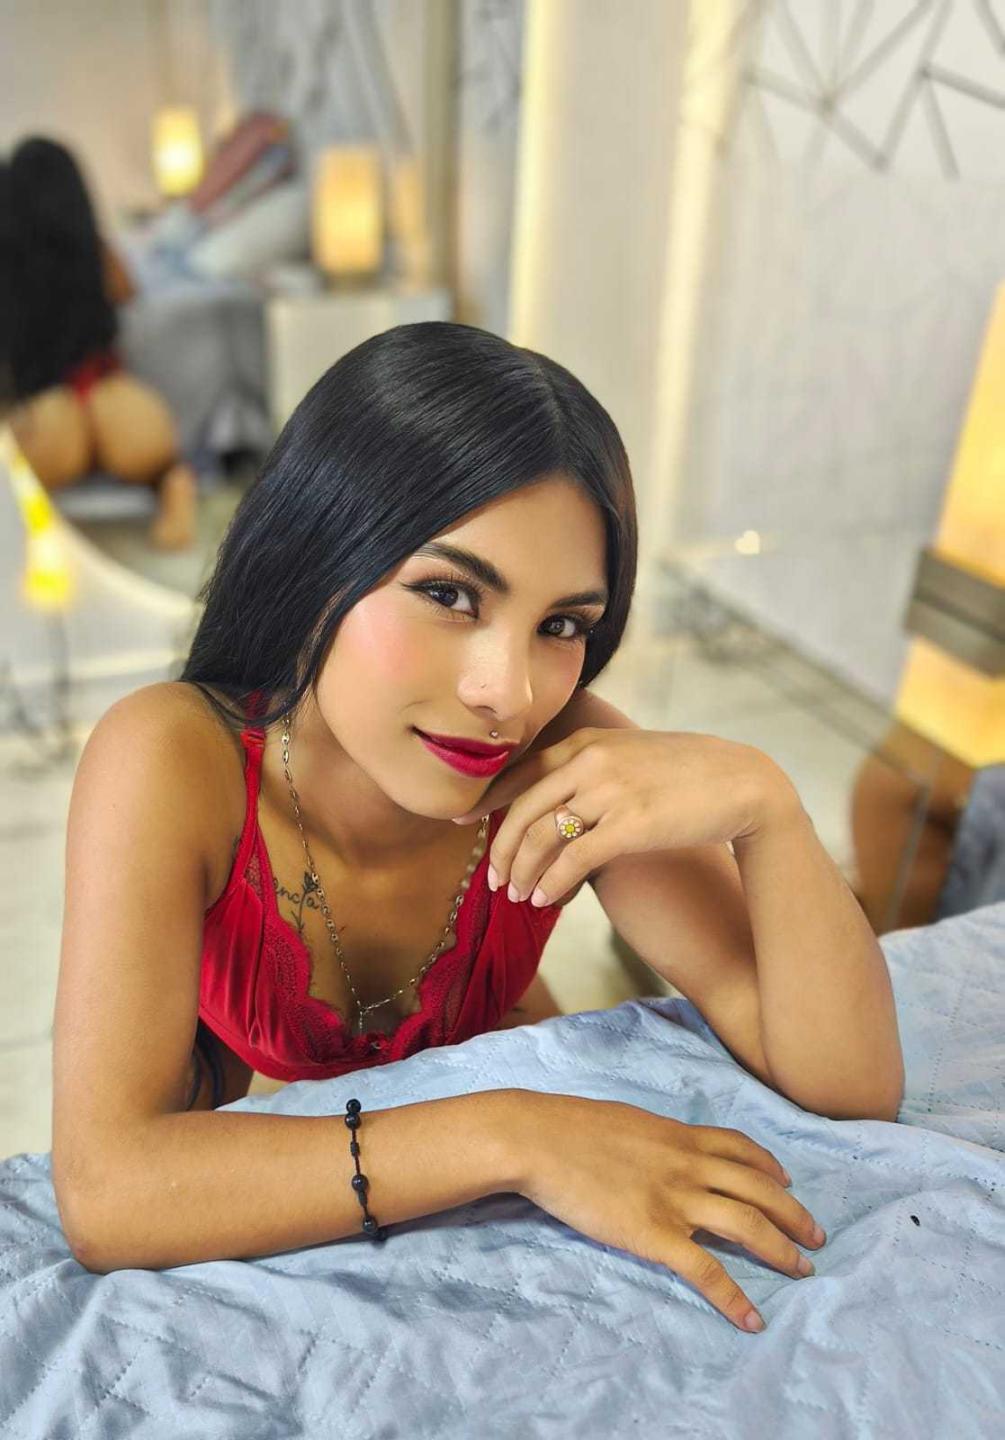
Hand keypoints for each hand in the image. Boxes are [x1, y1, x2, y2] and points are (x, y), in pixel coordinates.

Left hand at [452, 727, 792, 907]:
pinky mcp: (630, 825)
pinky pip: (573, 859)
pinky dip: (551, 883)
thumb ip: (594, 767)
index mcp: (588, 743)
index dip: (487, 801)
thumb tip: (561, 799)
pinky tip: (543, 900)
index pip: (521, 773)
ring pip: (542, 837)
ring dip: (522, 871)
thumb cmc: (690, 774)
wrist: (743, 783)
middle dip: (501, 849)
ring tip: (516, 895)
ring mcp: (610, 792)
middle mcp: (591, 762)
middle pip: (523, 810)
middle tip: (493, 879)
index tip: (462, 821)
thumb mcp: (633, 755)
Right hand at [516, 1091, 824, 1332]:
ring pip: (747, 1224)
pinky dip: (733, 1296)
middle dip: (793, 1214)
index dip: (770, 1166)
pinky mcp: (654, 1234)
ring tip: (803, 1269)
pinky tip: (751, 1316)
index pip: (740, 1148)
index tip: (788, 1181)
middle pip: (759, 1187)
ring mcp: (675, 1198)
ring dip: (782, 1249)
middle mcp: (688, 1164)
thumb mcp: (626, 1122)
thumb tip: (657, 1151)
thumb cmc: (569, 1128)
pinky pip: (706, 1269)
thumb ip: (652, 1139)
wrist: (540, 1139)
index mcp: (679, 1135)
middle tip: (816, 1236)